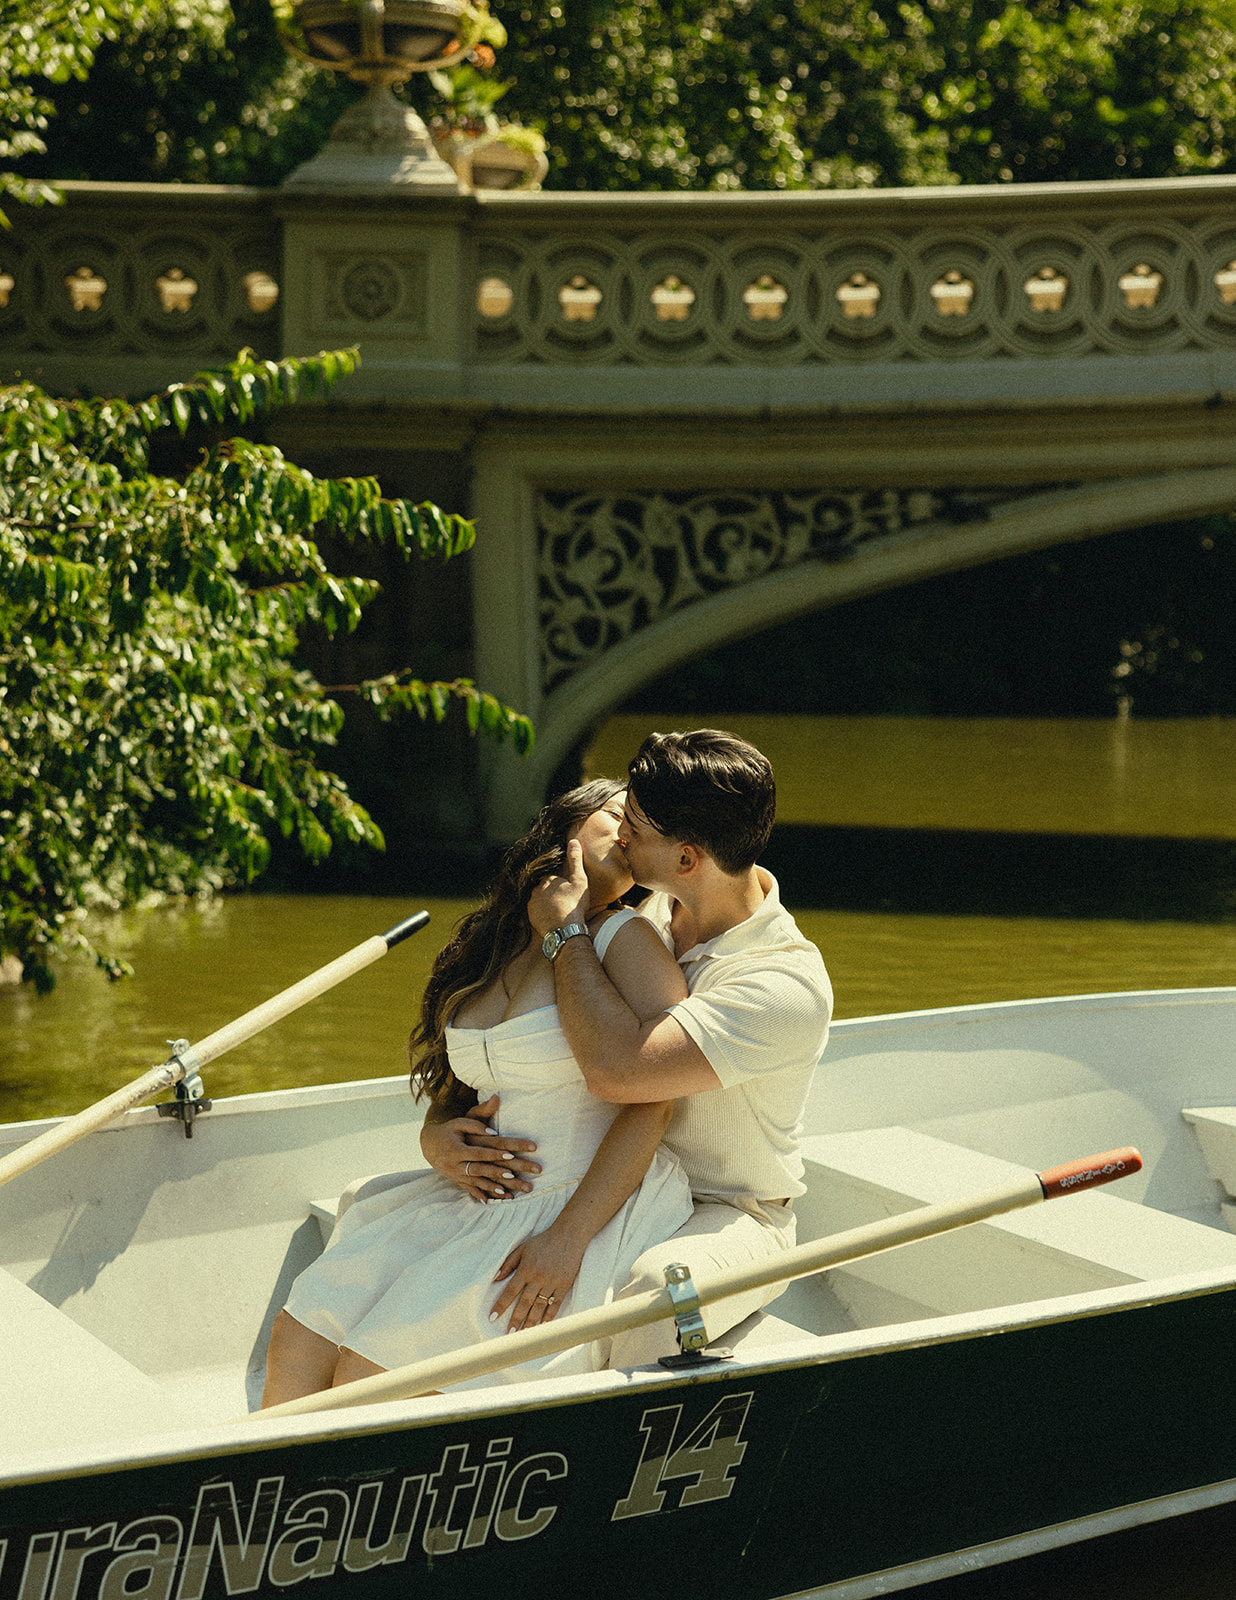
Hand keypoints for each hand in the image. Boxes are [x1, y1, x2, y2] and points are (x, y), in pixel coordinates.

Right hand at [419, 1093, 540, 1202]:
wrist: (429, 1144)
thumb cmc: (449, 1130)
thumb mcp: (459, 1122)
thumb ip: (476, 1124)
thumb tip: (494, 1131)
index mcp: (458, 1148)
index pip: (481, 1152)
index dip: (495, 1154)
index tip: (512, 1154)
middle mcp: (457, 1164)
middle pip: (484, 1170)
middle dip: (503, 1174)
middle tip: (519, 1177)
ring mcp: (457, 1175)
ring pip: (479, 1183)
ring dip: (496, 1188)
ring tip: (513, 1193)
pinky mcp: (458, 1180)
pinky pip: (472, 1190)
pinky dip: (484, 1195)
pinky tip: (496, 1200)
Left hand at [490, 1225, 584, 1331]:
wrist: (569, 1235)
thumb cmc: (544, 1241)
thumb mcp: (523, 1248)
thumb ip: (509, 1263)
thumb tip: (495, 1278)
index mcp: (526, 1269)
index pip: (510, 1291)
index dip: (501, 1305)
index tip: (493, 1317)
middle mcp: (538, 1278)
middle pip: (524, 1303)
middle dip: (516, 1319)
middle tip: (509, 1334)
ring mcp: (552, 1283)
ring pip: (539, 1307)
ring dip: (531, 1322)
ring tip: (524, 1334)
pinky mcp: (564, 1285)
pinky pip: (555, 1304)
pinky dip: (549, 1316)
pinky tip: (543, 1325)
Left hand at [527, 837, 589, 936]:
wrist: (565, 929)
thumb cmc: (574, 904)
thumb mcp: (579, 880)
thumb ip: (575, 860)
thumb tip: (573, 841)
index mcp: (547, 880)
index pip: (551, 878)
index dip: (559, 885)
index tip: (566, 892)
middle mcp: (535, 890)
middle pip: (543, 889)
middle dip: (550, 894)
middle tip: (562, 902)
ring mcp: (531, 904)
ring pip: (538, 901)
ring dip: (545, 904)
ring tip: (557, 912)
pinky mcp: (529, 917)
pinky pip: (534, 913)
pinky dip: (540, 915)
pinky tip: (550, 920)